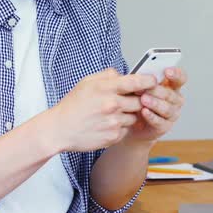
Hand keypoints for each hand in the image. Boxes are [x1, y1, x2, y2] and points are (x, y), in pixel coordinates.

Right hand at [41, 68, 156, 152]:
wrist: (60, 129)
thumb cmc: (73, 105)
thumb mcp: (87, 83)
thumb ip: (108, 76)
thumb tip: (124, 75)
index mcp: (106, 88)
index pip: (136, 81)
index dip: (148, 81)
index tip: (153, 81)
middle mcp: (112, 104)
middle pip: (140, 100)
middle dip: (136, 100)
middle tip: (127, 100)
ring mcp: (114, 122)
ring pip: (134, 116)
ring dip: (127, 115)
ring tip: (110, 114)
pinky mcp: (113, 137)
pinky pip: (126, 129)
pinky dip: (120, 127)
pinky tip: (105, 125)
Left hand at [124, 67, 186, 144]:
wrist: (133, 122)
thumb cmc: (138, 99)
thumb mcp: (140, 86)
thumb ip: (144, 80)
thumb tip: (140, 74)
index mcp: (172, 86)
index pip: (180, 78)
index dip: (176, 74)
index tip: (167, 71)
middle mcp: (176, 100)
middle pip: (170, 94)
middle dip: (157, 90)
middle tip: (145, 87)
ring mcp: (172, 114)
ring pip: (167, 108)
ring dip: (155, 103)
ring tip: (143, 99)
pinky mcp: (164, 127)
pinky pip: (160, 121)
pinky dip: (151, 116)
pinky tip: (144, 111)